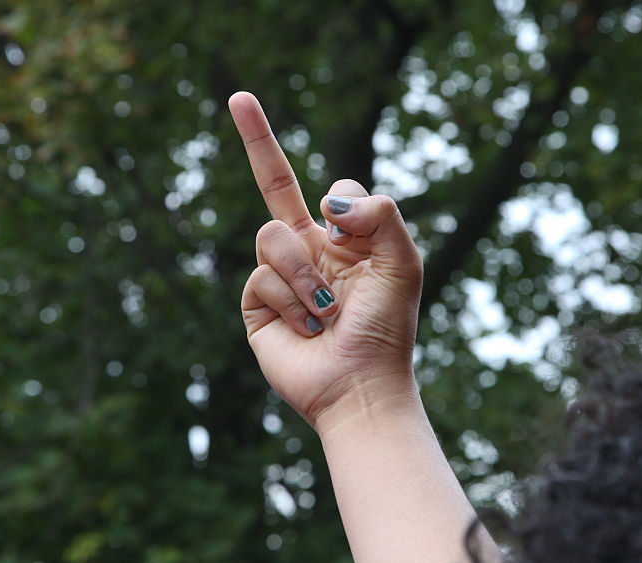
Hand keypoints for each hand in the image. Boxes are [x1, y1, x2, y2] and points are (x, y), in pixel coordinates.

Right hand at [228, 92, 422, 429]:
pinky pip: (261, 277)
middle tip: (238, 97)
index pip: (332, 189)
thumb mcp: (403, 263)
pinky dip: (291, 302)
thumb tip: (325, 201)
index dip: (333, 190)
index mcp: (346, 240)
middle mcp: (310, 252)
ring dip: (305, 275)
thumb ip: (380, 215)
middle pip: (275, 186)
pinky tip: (309, 328)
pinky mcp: (257, 307)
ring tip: (328, 311)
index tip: (296, 164)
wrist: (360, 386)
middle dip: (256, 138)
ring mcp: (281, 278)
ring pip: (270, 237)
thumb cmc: (387, 328)